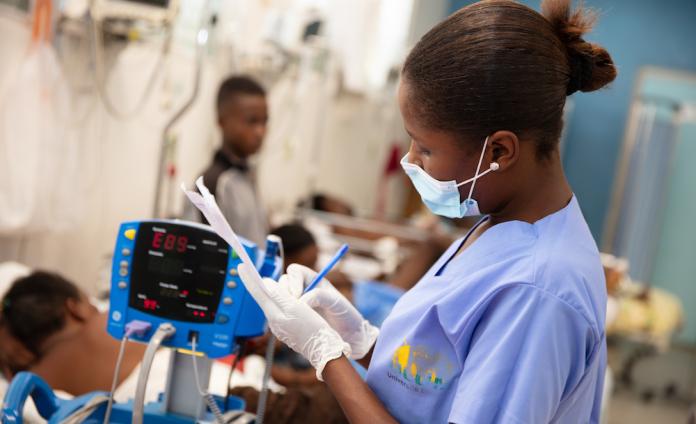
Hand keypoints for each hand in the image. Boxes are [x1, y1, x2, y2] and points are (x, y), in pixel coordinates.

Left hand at [237, 264, 350, 379]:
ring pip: (279, 304)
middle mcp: (274, 321)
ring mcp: (281, 327)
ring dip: (286, 296)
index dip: (249, 278)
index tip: (241, 266)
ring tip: (300, 301)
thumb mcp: (295, 308)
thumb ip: (279, 295)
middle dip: (276, 288)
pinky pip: (286, 312)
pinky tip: (301, 307)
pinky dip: (291, 305)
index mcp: (274, 315)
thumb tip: (265, 283)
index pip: (258, 292)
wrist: (324, 351)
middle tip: (292, 290)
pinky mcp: (290, 330)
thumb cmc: (312, 329)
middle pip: (269, 297)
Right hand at [286, 264, 378, 359]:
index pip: (294, 271)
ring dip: (281, 305)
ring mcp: (298, 304)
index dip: (293, 281)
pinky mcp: (294, 318)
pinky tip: (290, 324)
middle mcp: (303, 290)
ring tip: (290, 317)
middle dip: (283, 293)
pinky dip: (282, 317)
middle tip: (291, 307)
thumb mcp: (336, 302)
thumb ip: (319, 296)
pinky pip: (281, 313)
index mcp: (314, 281)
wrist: (351, 337)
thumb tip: (300, 301)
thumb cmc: (346, 316)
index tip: (297, 296)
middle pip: (283, 283)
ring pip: (279, 298)